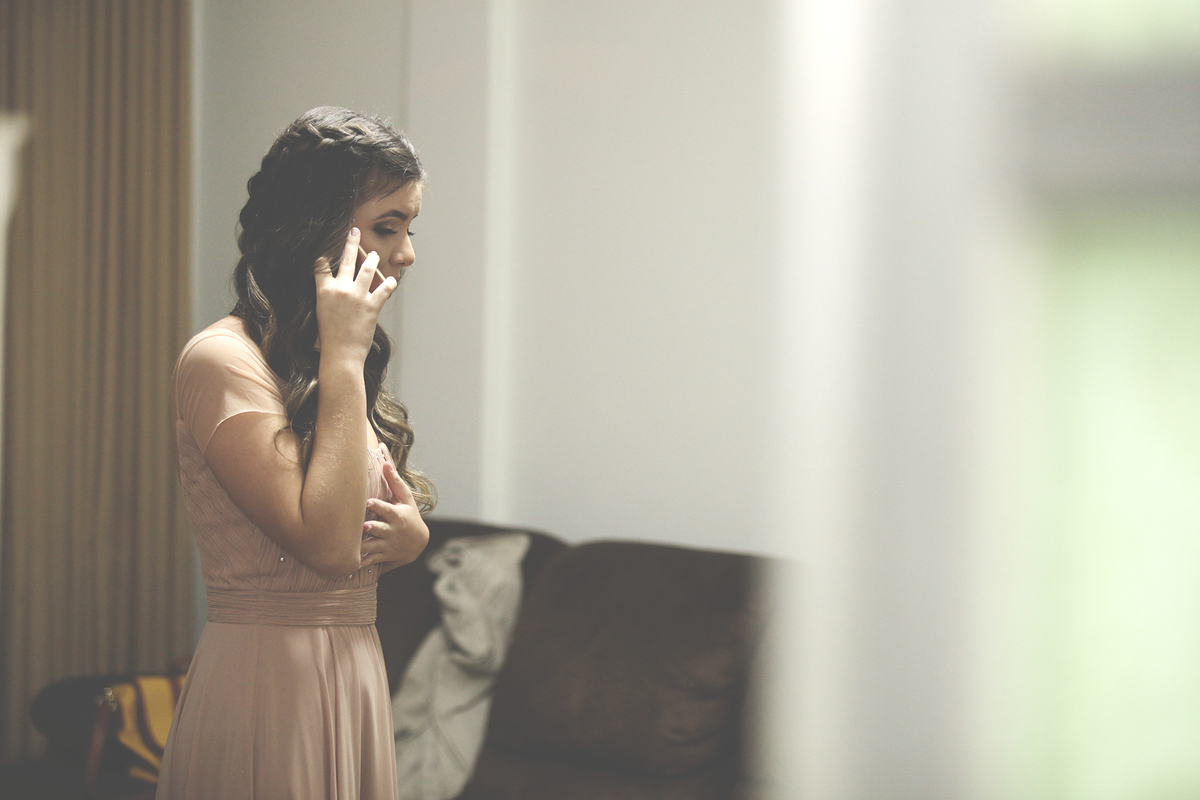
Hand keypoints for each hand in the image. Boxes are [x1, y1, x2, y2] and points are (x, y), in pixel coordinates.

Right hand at [314, 227, 396, 364]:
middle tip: (355, 230)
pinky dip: (389, 284)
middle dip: (351, 242)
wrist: (340, 354)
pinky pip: (383, 290)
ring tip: (375, 254)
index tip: (327, 244)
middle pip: (346, 260)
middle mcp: (340, 290)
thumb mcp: (320, 312)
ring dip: (372, 260)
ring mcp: (357, 297)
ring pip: (367, 270)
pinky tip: (392, 279)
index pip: (321, 265)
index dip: (324, 254)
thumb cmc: (329, 337)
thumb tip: (333, 286)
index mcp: (324, 291)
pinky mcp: (372, 306)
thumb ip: (327, 296)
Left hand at [361, 459, 429, 567]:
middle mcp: (392, 531)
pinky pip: (372, 560)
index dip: (378, 506)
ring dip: (365, 546)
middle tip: (364, 526)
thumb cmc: (410, 516)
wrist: (420, 542)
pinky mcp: (384, 555)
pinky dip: (364, 562)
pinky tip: (353, 563)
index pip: (387, 510)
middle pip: (380, 529)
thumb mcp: (407, 500)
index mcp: (397, 515)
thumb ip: (395, 482)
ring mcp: (388, 544)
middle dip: (372, 528)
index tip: (369, 502)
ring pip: (374, 546)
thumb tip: (385, 463)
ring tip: (354, 546)